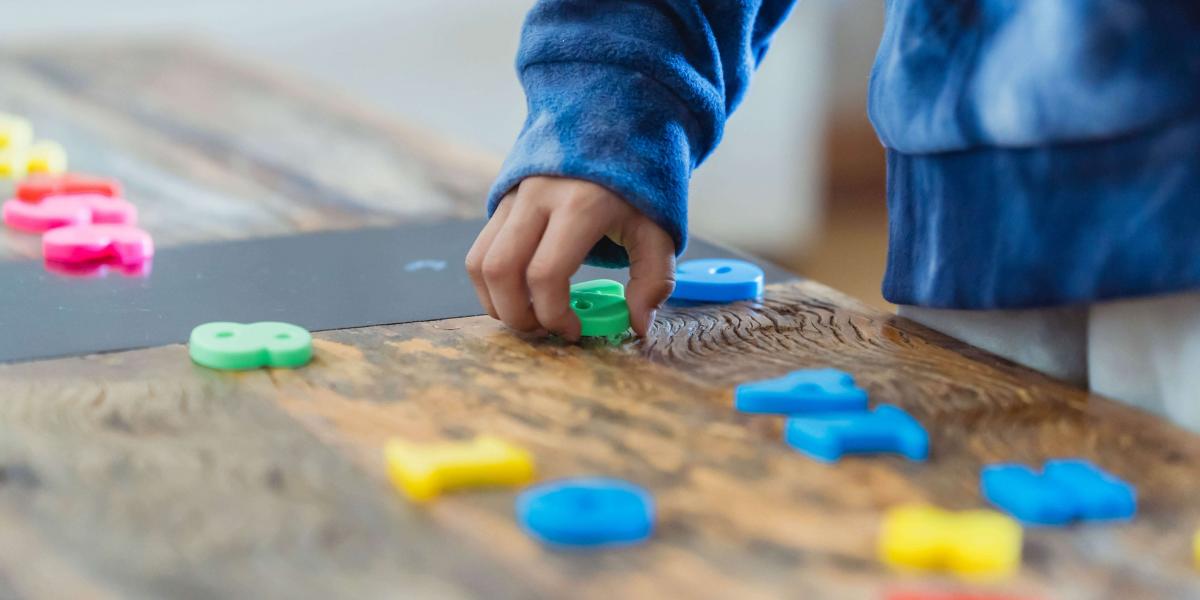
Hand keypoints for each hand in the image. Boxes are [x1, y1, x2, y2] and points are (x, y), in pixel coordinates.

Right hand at [465, 176, 675, 340]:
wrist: (615, 122)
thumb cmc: (640, 182)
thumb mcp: (659, 228)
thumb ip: (653, 280)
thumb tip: (636, 325)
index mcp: (580, 205)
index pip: (545, 274)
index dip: (554, 315)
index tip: (574, 329)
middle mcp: (538, 197)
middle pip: (501, 271)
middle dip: (518, 316)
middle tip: (545, 331)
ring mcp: (514, 196)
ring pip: (479, 263)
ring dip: (497, 303)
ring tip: (530, 316)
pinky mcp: (502, 200)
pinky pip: (480, 250)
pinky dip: (491, 283)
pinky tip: (520, 294)